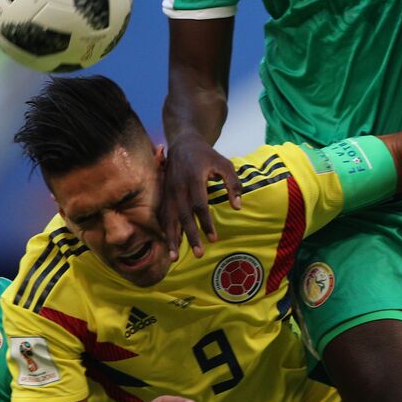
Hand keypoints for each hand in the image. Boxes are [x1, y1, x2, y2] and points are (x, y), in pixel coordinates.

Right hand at [161, 134, 240, 258]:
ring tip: (174, 258)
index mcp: (193, 178)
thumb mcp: (224, 163)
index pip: (200, 205)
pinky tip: (169, 245)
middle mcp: (178, 187)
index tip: (213, 239)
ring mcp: (168, 191)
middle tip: (199, 254)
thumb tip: (238, 206)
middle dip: (191, 236)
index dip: (206, 223)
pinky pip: (163, 216)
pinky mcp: (163, 195)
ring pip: (169, 218)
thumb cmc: (206, 155)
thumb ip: (233, 184)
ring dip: (172, 239)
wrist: (182, 143)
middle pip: (184, 216)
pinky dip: (166, 231)